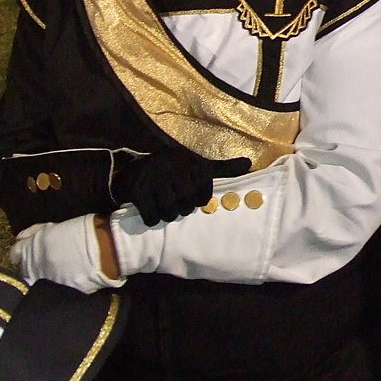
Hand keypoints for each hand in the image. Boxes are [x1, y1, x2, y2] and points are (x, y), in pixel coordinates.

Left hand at [9, 214, 124, 293]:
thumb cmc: (85, 231)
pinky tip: (66, 279)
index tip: (28, 249)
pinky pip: (53, 290)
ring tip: (56, 271)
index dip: (22, 250)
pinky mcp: (61, 294)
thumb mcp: (56, 227)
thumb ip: (36, 234)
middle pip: (23, 270)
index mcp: (32, 248)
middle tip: (44, 260)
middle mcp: (34, 268)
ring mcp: (47, 283)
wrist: (109, 247)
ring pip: (36, 282)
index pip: (15, 253)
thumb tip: (21, 238)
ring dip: (42, 277)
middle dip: (30, 265)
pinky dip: (56, 285)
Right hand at [112, 146, 251, 225]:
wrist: (132, 171)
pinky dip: (153, 219)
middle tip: (179, 207)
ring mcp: (153, 176)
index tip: (195, 199)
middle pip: (186, 201)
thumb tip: (249, 163)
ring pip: (169, 209)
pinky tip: (152, 214)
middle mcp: (172, 165)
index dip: (200, 199)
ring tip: (167, 211)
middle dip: (183, 209)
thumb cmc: (172, 172)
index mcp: (189, 160)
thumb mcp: (198, 166)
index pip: (203, 190)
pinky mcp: (138, 189)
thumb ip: (223, 168)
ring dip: (169, 215)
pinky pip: (151, 214)